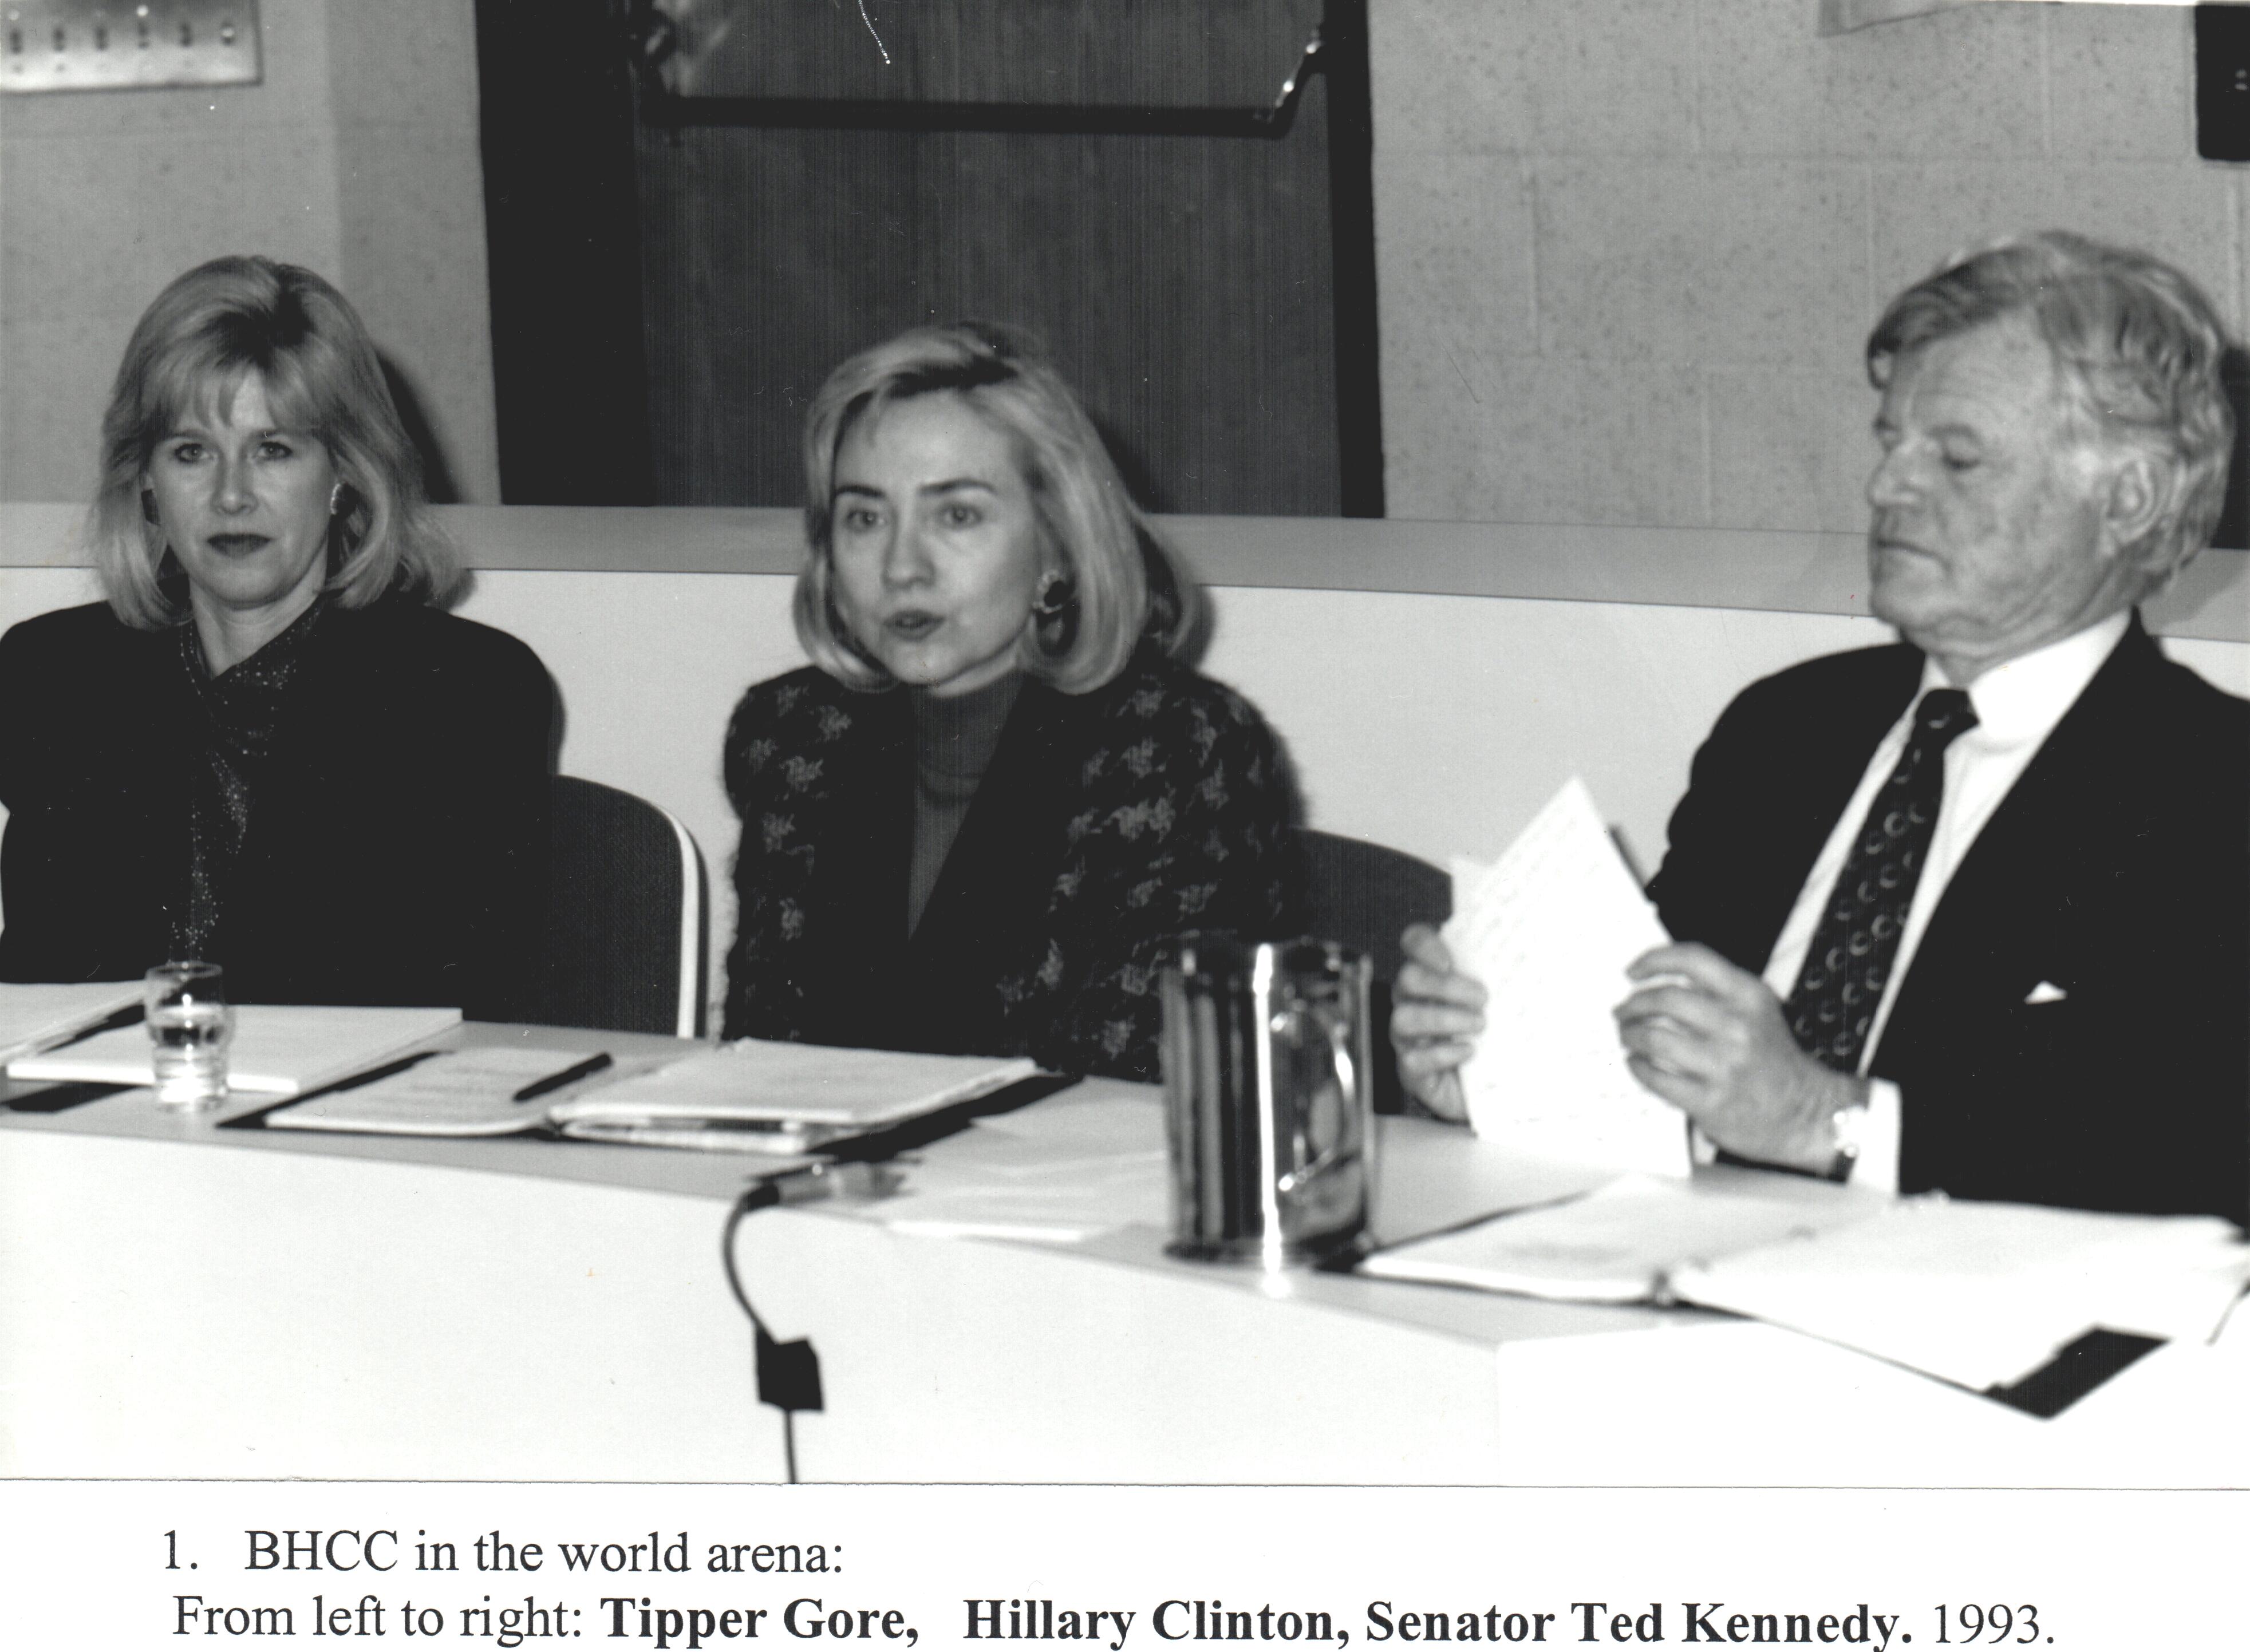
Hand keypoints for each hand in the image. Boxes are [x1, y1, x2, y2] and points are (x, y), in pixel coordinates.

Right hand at [1390, 922, 1484, 1123]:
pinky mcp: (1412, 1069)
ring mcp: (1407, 1036)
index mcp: (1431, 975)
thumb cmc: (1493, 1035)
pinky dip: (1443, 1053)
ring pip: (1404, 1017)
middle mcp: (1412, 1001)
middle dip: (1445, 986)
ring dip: (1444, 1019)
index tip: (1450, 960)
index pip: (1413, 943)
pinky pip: (1414, 1058)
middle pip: (1408, 978)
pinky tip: (1469, 1052)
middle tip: (1481, 998)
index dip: (1424, 946)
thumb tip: (1536, 958)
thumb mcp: (1499, 1002)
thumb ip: (1503, 979)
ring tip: (1480, 1025)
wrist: (1491, 1087)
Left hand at [1613, 942, 1864, 1173]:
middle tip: (1621, 1011)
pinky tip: (1636, 1063)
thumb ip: (1716, 991)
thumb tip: (1655, 979)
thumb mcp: (1757, 1010)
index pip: (1693, 960)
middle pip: (1665, 999)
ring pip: (1655, 1038)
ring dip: (1630, 1034)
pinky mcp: (1711, 1101)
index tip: (1631, 971)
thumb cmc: (1771, 1057)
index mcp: (1749, 996)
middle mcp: (1738, 1026)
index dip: (1654, 960)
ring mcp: (1724, 1065)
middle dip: (1633, 1003)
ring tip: (1626, 1036)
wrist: (1804, 1110)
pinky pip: (1657, 1078)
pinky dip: (1638, 1067)